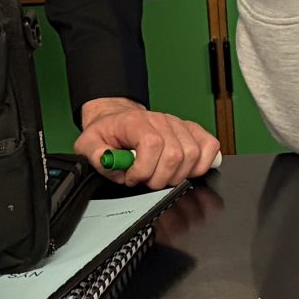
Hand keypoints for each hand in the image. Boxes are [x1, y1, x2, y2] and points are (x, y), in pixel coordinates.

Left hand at [74, 98, 221, 188]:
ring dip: (178, 175)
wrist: (119, 119)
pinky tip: (186, 170)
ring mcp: (179, 125)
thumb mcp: (89, 143)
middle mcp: (161, 120)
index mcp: (136, 122)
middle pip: (176, 154)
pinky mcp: (192, 131)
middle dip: (160, 178)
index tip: (133, 177)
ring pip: (193, 154)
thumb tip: (109, 162)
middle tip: (147, 180)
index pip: (152, 144)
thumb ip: (94, 154)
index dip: (144, 169)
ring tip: (161, 176)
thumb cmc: (109, 132)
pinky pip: (210, 146)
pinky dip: (202, 163)